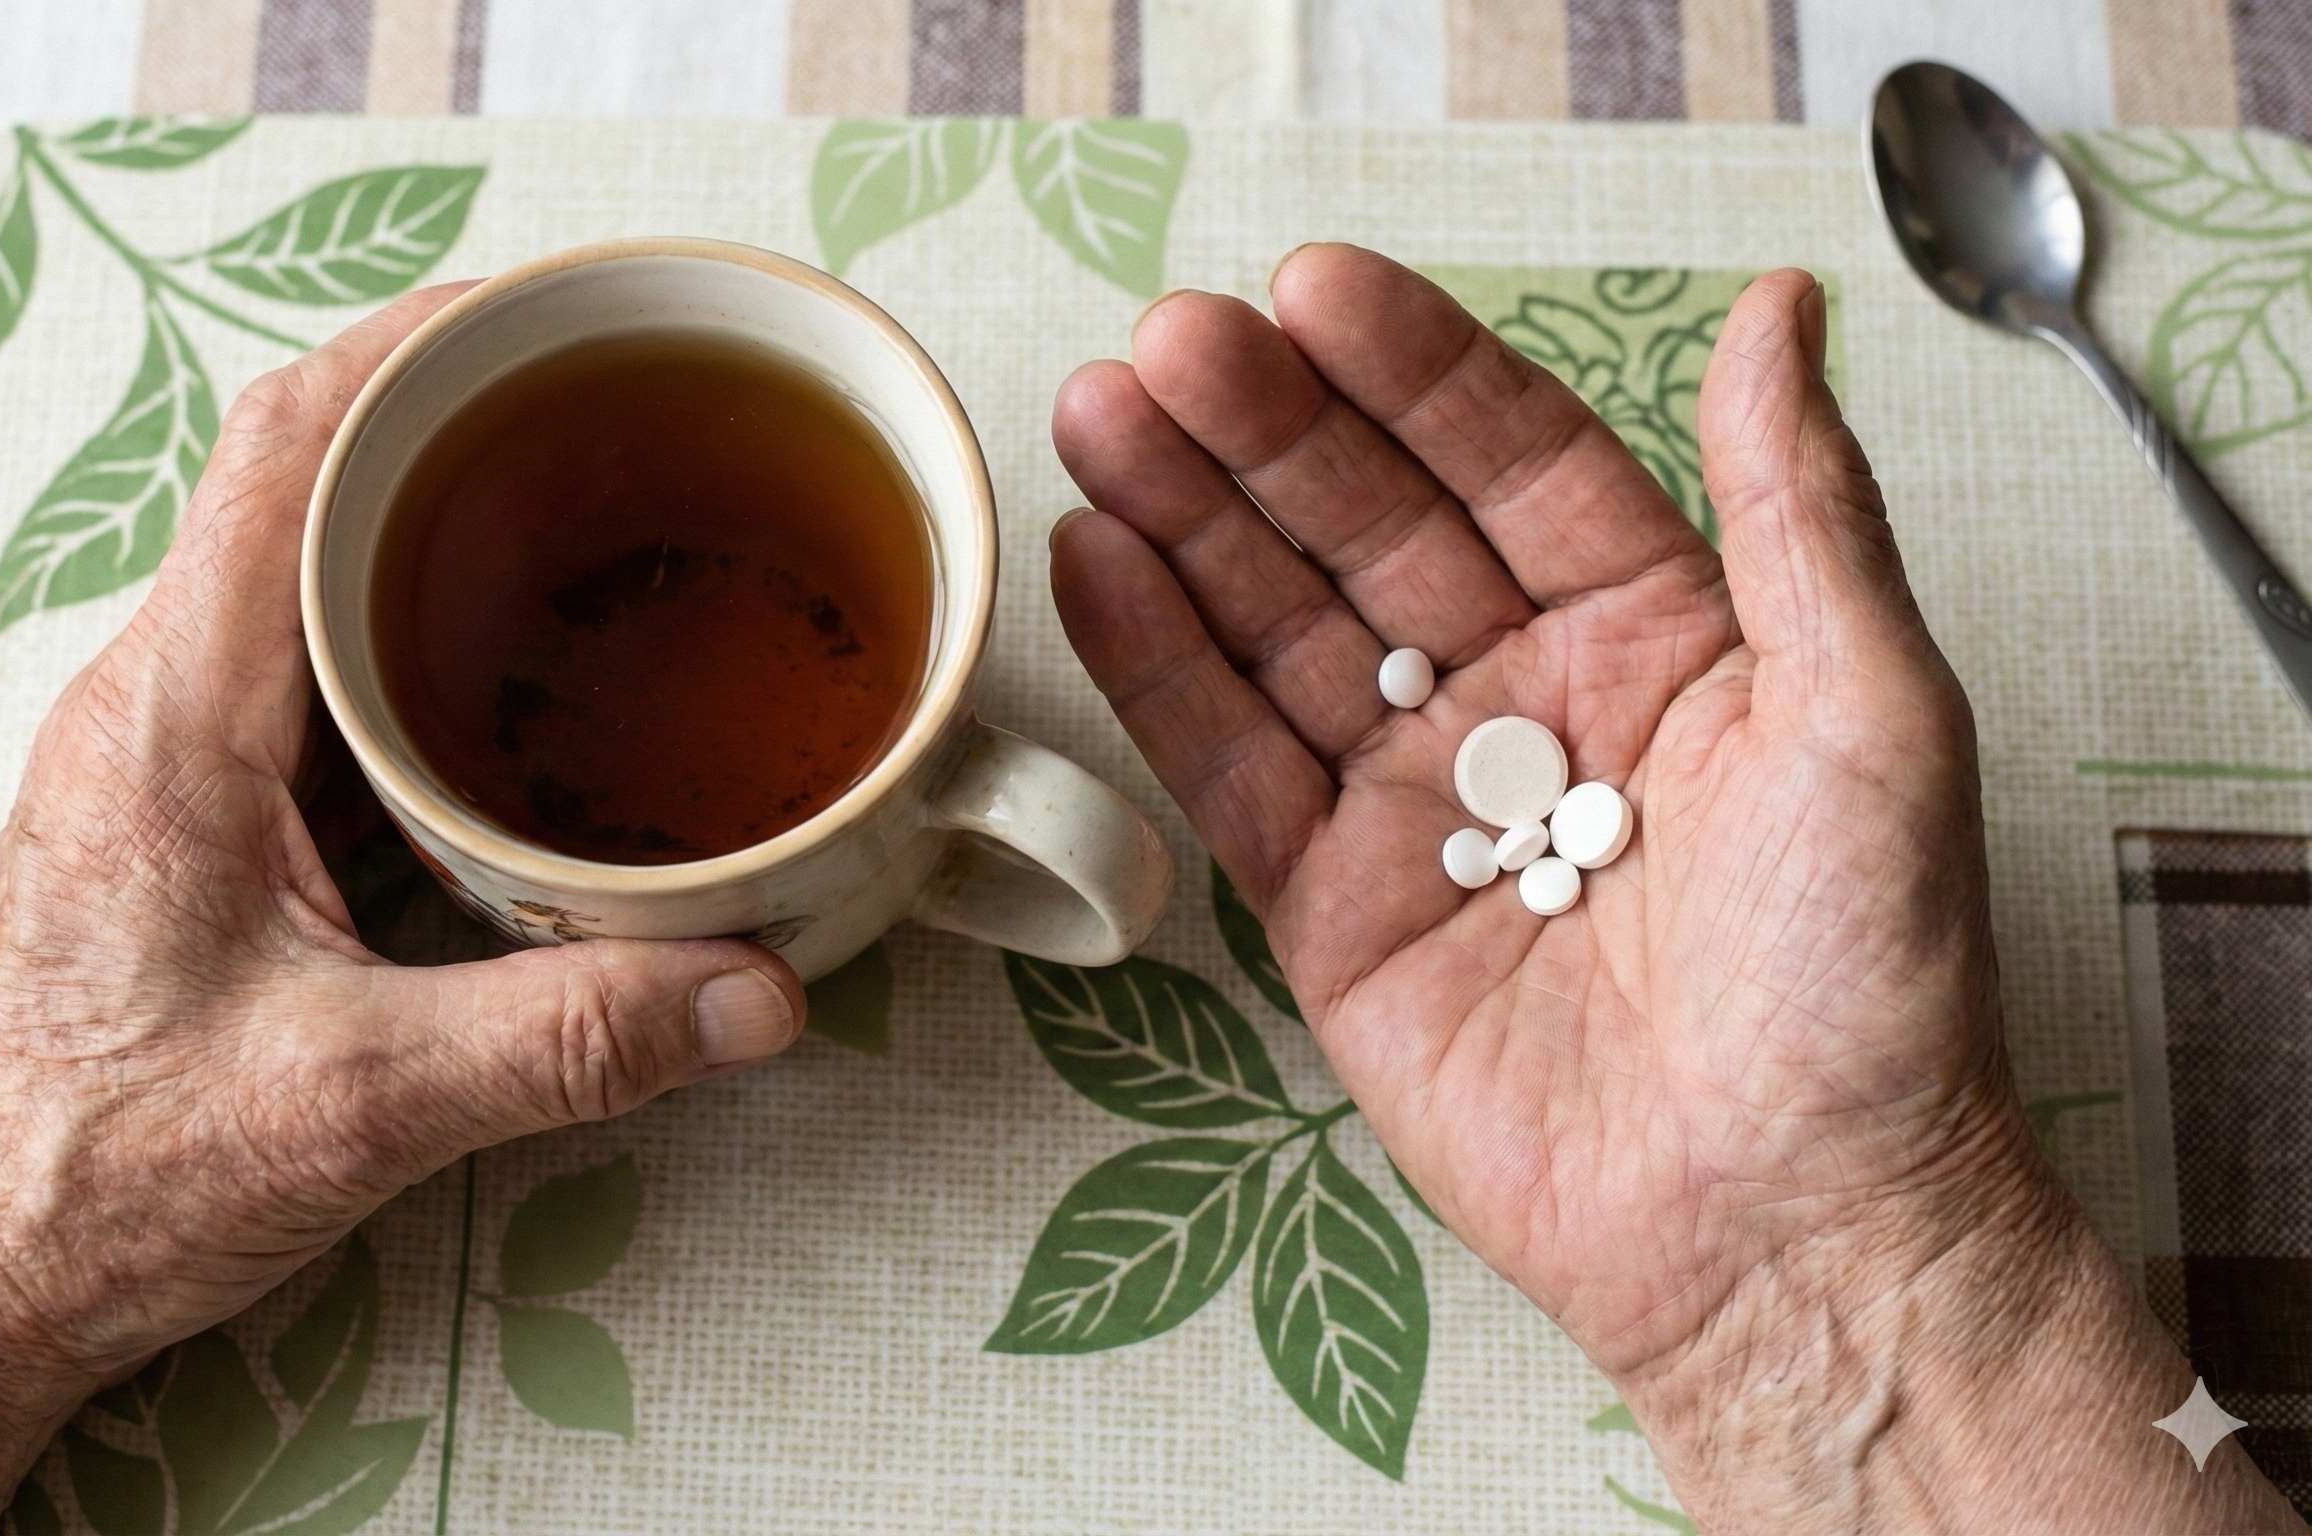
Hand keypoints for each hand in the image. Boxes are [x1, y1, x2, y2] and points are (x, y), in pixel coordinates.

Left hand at [0, 284, 805, 1533]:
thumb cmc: (93, 1180)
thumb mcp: (359, 1106)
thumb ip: (571, 1041)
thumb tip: (760, 992)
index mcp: (173, 717)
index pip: (282, 448)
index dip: (414, 349)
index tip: (546, 314)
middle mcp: (151, 706)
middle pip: (294, 483)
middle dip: (448, 421)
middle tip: (609, 414)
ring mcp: (158, 759)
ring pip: (293, 578)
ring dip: (423, 531)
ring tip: (582, 522)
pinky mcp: (179, 823)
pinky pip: (297, 675)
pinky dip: (401, 641)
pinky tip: (506, 697)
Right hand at [1049, 245, 2296, 1531]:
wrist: (1787, 1225)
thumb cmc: (1869, 981)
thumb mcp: (1872, 713)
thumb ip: (1802, 508)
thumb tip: (1783, 309)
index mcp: (1659, 633)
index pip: (1511, 462)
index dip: (1410, 373)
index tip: (1312, 290)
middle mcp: (1526, 702)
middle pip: (1369, 529)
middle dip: (1265, 432)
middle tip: (1167, 345)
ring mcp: (1417, 805)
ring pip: (1279, 630)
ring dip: (1183, 519)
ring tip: (1096, 412)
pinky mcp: (1332, 911)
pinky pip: (1229, 766)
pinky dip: (1157, 666)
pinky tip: (1095, 561)